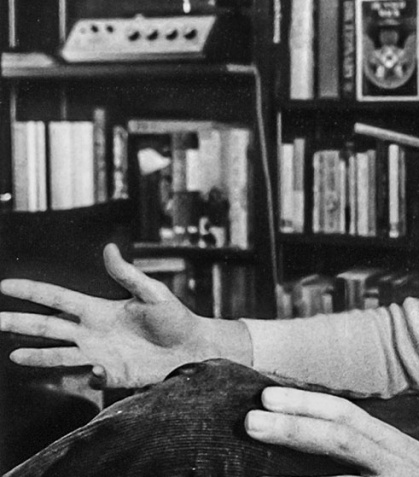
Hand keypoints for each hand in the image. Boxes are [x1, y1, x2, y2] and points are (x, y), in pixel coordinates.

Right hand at [0, 243, 249, 388]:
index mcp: (99, 309)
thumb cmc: (176, 318)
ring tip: (13, 356)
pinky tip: (94, 368)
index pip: (57, 298)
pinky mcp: (112, 374)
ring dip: (37, 356)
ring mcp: (99, 354)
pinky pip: (91, 376)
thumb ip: (128, 274)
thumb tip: (109, 248)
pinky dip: (89, 373)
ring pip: (59, 354)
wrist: (194, 348)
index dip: (32, 292)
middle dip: (19, 323)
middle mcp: (92, 332)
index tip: (4, 287)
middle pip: (48, 326)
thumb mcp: (153, 292)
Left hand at [245, 387, 418, 476]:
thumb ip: (359, 453)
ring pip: (349, 472)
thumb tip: (302, 441)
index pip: (347, 417)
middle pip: (346, 436)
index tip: (266, 398)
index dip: (307, 404)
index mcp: (391, 446)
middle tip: (251, 419)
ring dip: (309, 454)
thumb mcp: (398, 462)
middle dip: (298, 425)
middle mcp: (398, 459)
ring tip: (265, 449)